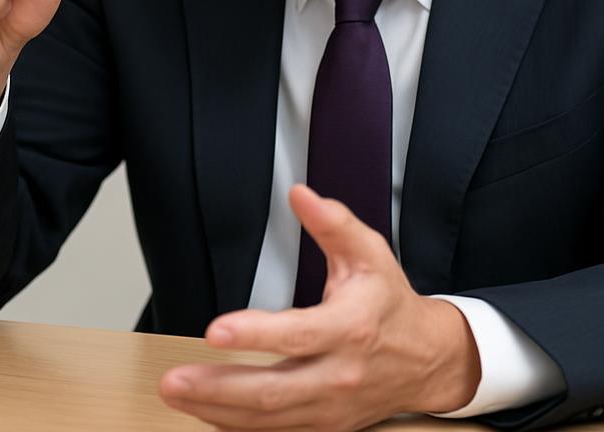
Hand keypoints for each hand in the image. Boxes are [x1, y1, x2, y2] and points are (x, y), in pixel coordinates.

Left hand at [158, 185, 480, 430]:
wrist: (428, 359)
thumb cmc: (390, 302)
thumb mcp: (370, 253)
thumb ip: (332, 222)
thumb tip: (299, 194)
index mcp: (350, 328)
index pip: (297, 335)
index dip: (255, 335)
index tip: (215, 329)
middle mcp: (338, 374)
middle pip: (273, 391)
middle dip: (219, 388)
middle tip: (175, 379)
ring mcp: (330, 407)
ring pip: (268, 419)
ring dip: (217, 410)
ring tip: (178, 393)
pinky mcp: (324, 426)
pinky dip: (237, 426)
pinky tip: (206, 413)